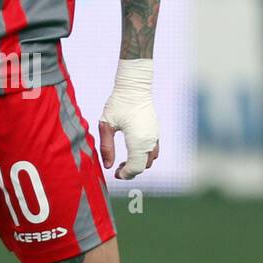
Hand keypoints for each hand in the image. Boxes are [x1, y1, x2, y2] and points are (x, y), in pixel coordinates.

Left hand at [98, 59, 159, 178]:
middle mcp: (150, 141)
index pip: (135, 168)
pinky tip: (132, 149)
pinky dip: (144, 155)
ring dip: (139, 163)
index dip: (125, 175)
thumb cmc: (118, 104)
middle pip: (143, 166)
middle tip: (117, 168)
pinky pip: (153, 150)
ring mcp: (155, 136)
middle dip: (131, 171)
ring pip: (150, 159)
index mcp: (138, 141)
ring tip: (125, 160)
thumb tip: (108, 166)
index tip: (115, 174)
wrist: (134, 87)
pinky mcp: (156, 131)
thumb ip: (106, 147)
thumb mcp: (106, 125)